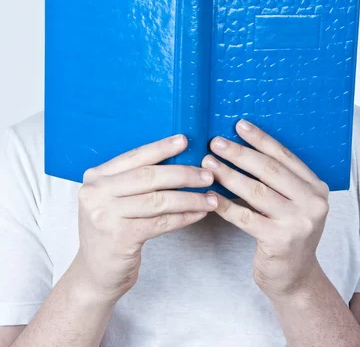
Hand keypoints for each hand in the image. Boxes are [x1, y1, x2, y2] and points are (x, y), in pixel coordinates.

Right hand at [73, 134, 217, 304]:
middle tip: (207, 174)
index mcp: (96, 177)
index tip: (184, 141)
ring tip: (210, 197)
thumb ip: (133, 180)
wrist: (95, 274)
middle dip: (183, 174)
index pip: (134, 157)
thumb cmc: (111, 230)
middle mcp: (96, 193)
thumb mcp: (112, 199)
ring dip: (189, 198)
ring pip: (159, 200)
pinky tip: (198, 214)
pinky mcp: (120, 238)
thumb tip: (176, 159)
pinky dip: (183, 217)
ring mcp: (107, 215)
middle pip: (149, 176)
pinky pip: (161, 222)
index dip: (161, 148)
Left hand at [201, 119, 329, 302]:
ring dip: (228, 175)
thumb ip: (278, 179)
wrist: (296, 278)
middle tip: (216, 142)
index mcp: (316, 187)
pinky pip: (246, 217)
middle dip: (239, 154)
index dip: (260, 139)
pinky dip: (225, 205)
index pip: (284, 156)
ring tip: (208, 164)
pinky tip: (210, 196)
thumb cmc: (287, 232)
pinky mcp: (280, 241)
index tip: (238, 125)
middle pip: (269, 170)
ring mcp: (298, 223)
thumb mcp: (292, 202)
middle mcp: (313, 202)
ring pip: (256, 191)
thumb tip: (240, 146)